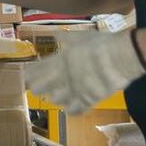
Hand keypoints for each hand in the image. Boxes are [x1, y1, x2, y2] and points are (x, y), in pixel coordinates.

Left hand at [26, 31, 145, 114]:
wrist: (120, 57)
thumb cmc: (101, 44)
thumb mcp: (81, 36)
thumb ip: (66, 38)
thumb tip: (54, 34)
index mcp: (60, 60)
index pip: (39, 69)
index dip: (31, 74)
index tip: (25, 76)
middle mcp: (63, 77)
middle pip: (41, 87)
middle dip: (37, 87)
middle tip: (35, 88)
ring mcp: (74, 90)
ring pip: (56, 99)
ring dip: (54, 98)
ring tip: (54, 97)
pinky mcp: (88, 100)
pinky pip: (75, 110)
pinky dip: (72, 110)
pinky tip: (70, 109)